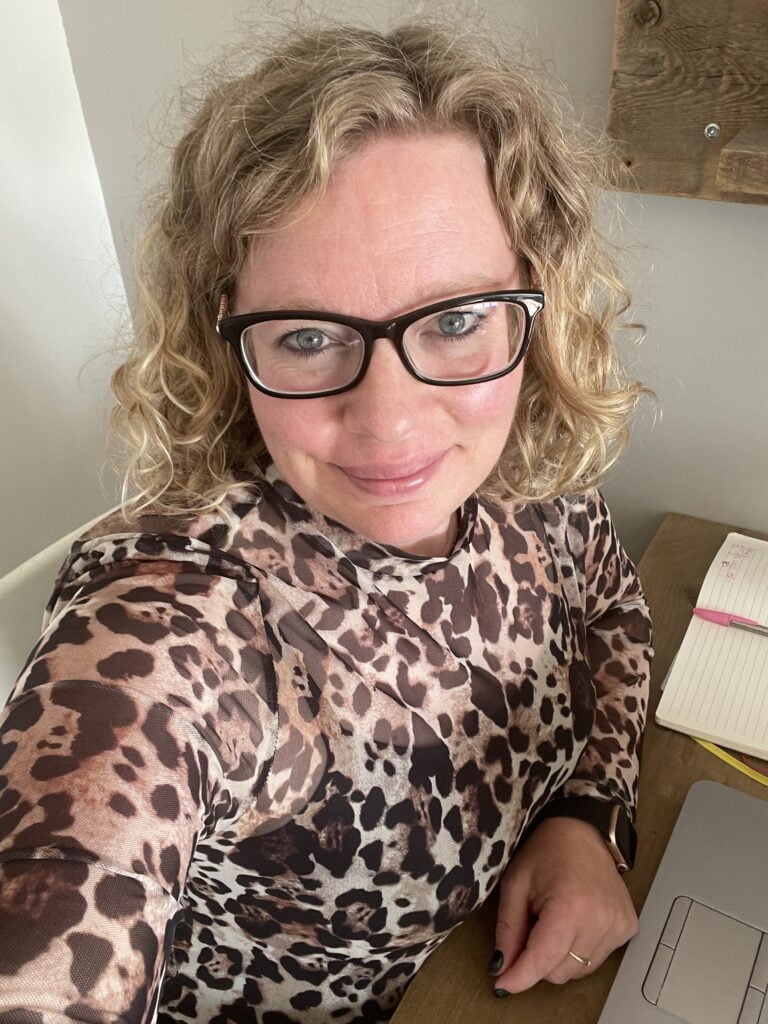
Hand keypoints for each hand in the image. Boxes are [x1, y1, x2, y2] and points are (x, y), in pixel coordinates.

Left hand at [490, 816, 637, 994]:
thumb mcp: (516, 883)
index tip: (502, 984)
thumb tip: (501, 966)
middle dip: (538, 958)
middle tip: (533, 924)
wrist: (583, 831)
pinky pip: (595, 960)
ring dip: (559, 954)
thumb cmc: (548, 850)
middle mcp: (599, 919)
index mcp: (570, 906)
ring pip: (577, 971)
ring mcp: (617, 926)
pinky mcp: (627, 928)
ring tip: (555, 918)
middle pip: (558, 972)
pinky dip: (579, 948)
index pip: (542, 961)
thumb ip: (507, 930)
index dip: (518, 976)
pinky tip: (574, 921)